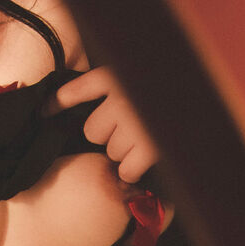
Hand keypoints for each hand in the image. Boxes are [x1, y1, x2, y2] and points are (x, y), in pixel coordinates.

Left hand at [54, 67, 158, 183]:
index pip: (78, 90)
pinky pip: (126, 170)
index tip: (44, 112)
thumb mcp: (136, 75)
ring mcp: (134, 124)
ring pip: (111, 151)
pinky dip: (133, 170)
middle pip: (93, 131)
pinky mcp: (149, 147)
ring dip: (124, 151)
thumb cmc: (166, 87)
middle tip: (129, 126)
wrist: (200, 95)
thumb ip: (115, 85)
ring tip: (144, 138)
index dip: (57, 102)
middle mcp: (122, 99)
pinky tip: (143, 160)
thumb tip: (87, 115)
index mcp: (118, 77)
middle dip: (108, 134)